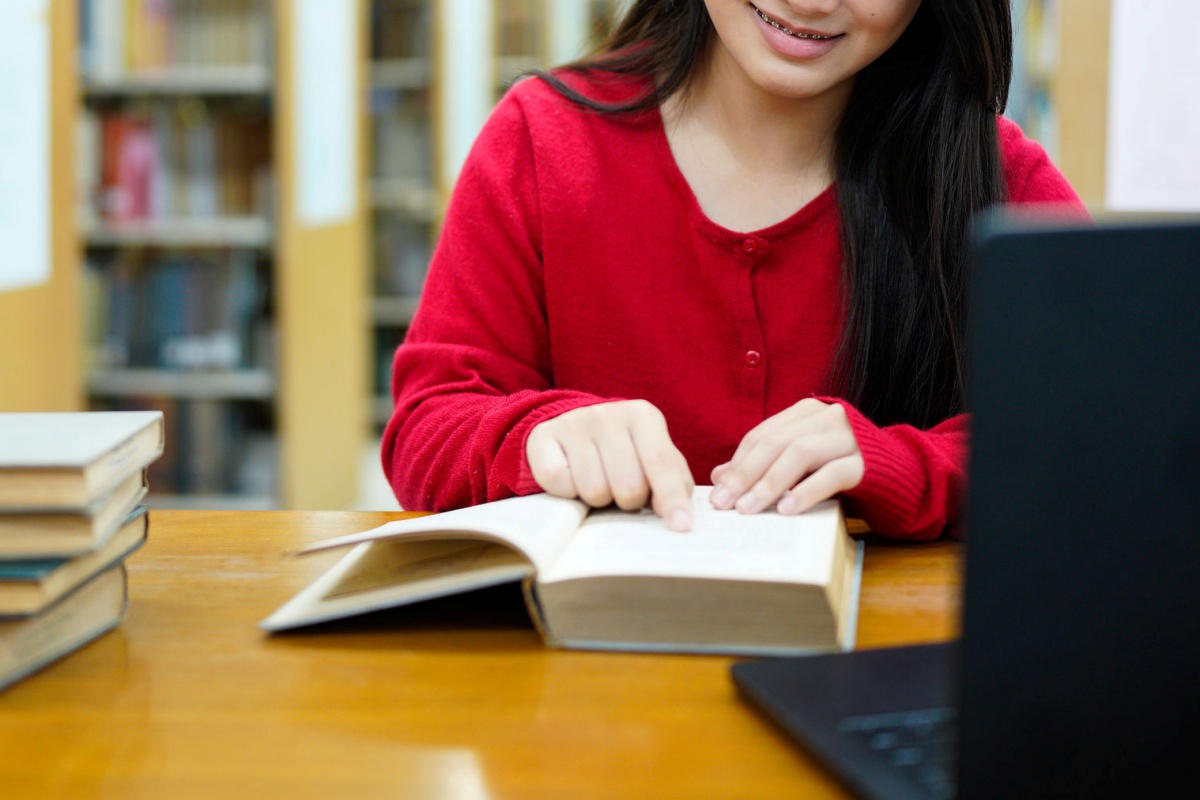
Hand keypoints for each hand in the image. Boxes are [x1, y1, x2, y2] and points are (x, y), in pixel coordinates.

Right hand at [525, 400, 694, 530]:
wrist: (569, 428)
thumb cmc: (622, 452)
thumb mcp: (652, 457)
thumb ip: (672, 480)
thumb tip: (673, 514)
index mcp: (643, 416)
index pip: (661, 463)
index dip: (672, 499)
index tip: (680, 527)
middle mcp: (608, 415)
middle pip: (628, 486)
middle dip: (628, 501)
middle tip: (621, 491)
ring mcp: (573, 424)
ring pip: (594, 491)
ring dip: (597, 499)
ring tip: (597, 482)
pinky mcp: (543, 438)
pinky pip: (560, 485)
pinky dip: (567, 492)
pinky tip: (571, 478)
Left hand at [710, 398, 863, 515]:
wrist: (902, 473)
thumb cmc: (842, 467)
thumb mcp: (800, 464)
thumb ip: (765, 463)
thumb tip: (719, 476)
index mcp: (806, 412)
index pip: (762, 435)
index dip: (737, 463)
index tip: (718, 491)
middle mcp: (827, 417)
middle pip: (776, 442)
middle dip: (746, 475)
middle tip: (725, 504)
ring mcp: (848, 437)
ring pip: (800, 454)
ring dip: (770, 483)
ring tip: (749, 509)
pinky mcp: (867, 462)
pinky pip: (832, 474)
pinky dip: (807, 491)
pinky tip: (788, 509)